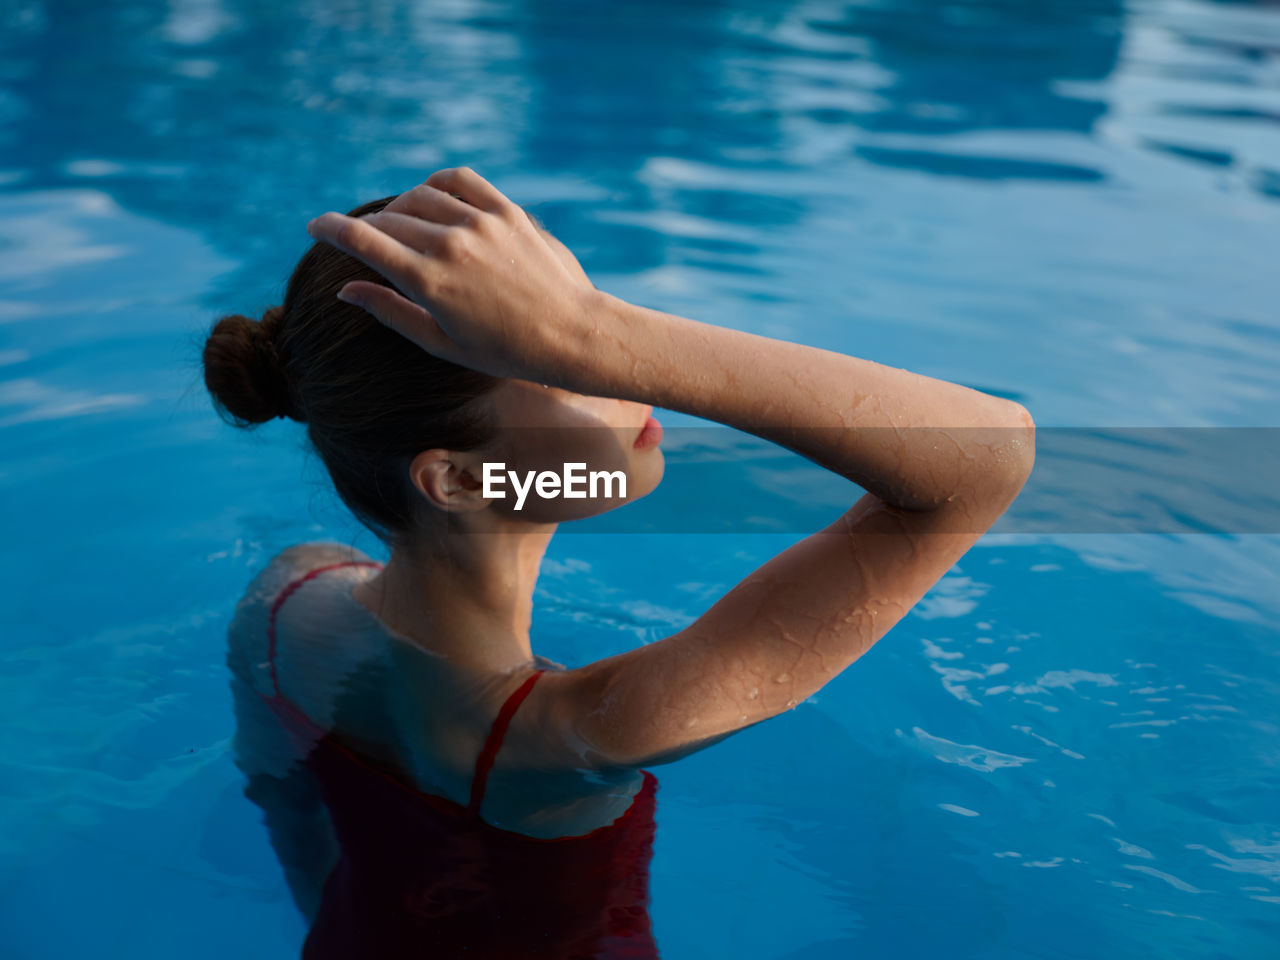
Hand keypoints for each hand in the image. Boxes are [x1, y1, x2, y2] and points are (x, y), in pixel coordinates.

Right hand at [305, 167, 596, 383]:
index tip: (315, 226)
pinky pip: (460, 180)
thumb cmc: (505, 352)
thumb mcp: (441, 342)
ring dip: (400, 208)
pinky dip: (437, 184)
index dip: (331, 230)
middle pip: (388, 221)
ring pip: (419, 197)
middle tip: (365, 242)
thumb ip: (390, 311)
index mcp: (429, 283)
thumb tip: (347, 289)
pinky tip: (431, 196)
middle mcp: (451, 245)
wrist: (572, 335)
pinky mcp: (508, 211)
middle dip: (368, 229)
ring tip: (401, 226)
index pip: (363, 241)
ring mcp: (481, 223)